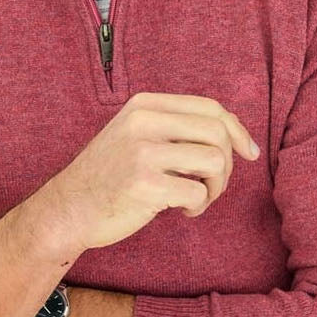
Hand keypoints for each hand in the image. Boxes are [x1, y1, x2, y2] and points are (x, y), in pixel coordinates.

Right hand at [47, 90, 259, 251]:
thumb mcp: (135, 135)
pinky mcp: (144, 185)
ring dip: (216, 188)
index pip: (210, 108)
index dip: (237, 131)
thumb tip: (234, 136)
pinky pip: (198, 192)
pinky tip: (181, 211)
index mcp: (144, 106)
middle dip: (228, 164)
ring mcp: (142, 152)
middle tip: (214, 184)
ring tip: (197, 198)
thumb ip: (174, 128)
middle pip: (217, 132)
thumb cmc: (110, 177)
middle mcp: (143, 122)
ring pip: (214, 162)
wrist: (68, 209)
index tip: (248, 153)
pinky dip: (198, 206)